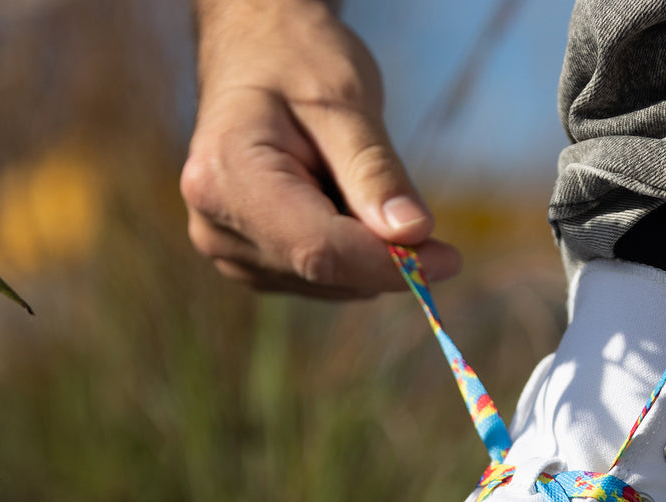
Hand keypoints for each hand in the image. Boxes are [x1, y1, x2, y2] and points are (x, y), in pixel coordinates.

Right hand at [181, 0, 460, 297]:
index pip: (318, 250)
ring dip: (364, 249)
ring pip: (328, 284)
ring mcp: (228, 251)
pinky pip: (320, 279)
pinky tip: (335, 200)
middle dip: (382, 254)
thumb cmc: (296, 61)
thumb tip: (414, 235)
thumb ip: (376, 172)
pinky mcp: (251, 264)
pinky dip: (348, 251)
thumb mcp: (345, 100)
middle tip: (410, 206)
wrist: (254, 54)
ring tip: (347, 180)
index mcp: (226, 179)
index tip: (449, 259)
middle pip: (324, 271)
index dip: (388, 263)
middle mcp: (216, 227)